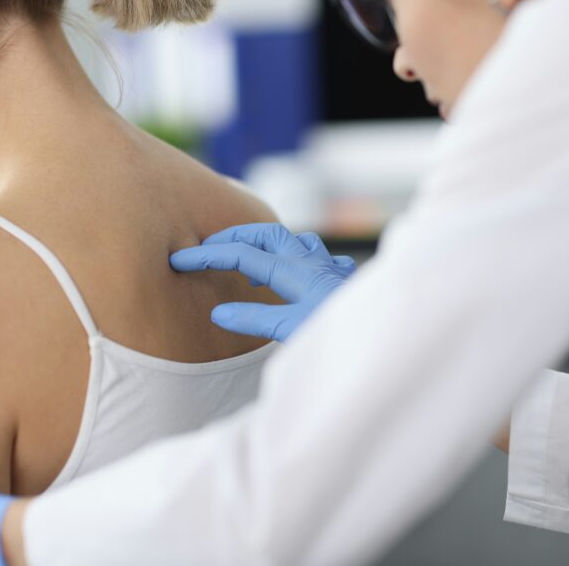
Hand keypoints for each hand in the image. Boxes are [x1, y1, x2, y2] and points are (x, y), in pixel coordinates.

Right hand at [170, 223, 355, 340]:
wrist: (388, 334)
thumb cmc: (343, 334)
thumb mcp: (293, 330)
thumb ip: (256, 320)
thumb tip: (219, 313)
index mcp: (295, 270)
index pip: (243, 254)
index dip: (208, 255)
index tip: (180, 259)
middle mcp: (313, 261)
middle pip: (267, 234)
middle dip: (235, 236)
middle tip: (210, 249)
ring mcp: (330, 268)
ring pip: (294, 241)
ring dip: (267, 243)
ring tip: (250, 259)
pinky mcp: (344, 279)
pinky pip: (317, 255)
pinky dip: (297, 256)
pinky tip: (298, 271)